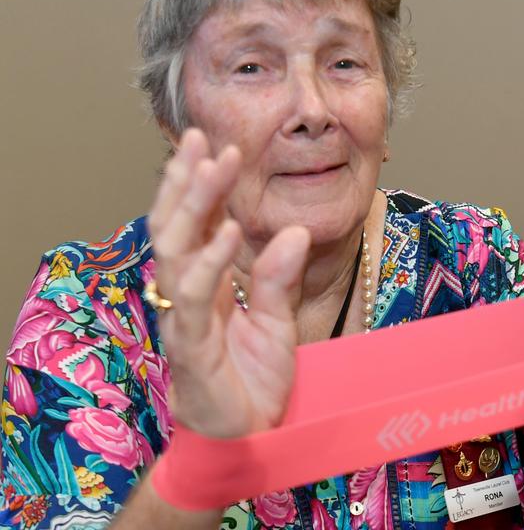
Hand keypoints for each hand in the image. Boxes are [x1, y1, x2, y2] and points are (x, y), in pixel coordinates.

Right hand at [147, 128, 308, 437]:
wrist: (248, 440)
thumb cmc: (254, 383)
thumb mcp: (279, 323)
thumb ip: (280, 278)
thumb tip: (292, 230)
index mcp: (207, 287)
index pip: (196, 226)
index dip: (200, 187)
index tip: (215, 145)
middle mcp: (188, 296)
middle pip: (176, 228)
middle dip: (188, 181)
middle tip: (205, 140)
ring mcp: (185, 319)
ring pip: (176, 251)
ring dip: (195, 206)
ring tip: (213, 168)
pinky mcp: (192, 347)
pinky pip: (195, 297)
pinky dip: (211, 262)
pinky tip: (227, 232)